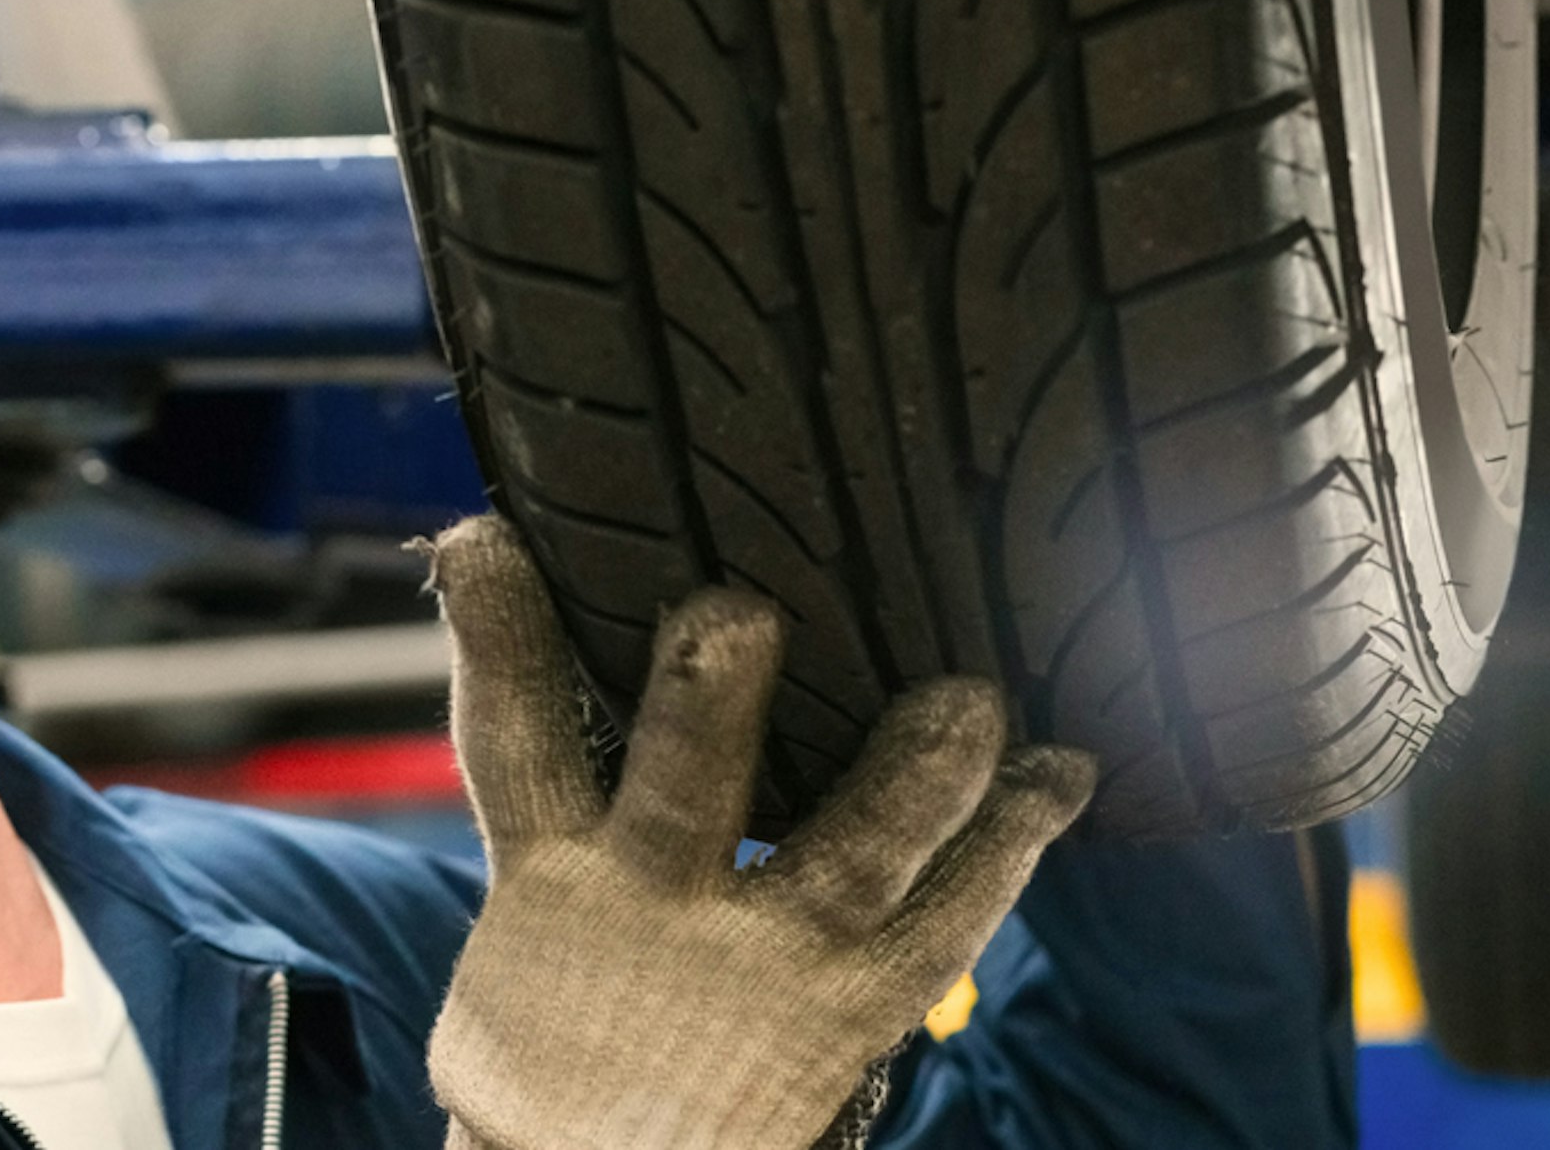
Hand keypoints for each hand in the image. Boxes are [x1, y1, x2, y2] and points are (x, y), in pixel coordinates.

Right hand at [426, 515, 1094, 1149]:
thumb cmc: (563, 1009)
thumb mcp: (524, 900)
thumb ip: (554, 773)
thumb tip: (526, 582)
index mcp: (551, 871)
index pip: (511, 734)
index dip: (498, 635)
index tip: (486, 538)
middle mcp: (655, 904)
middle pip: (682, 784)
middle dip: (707, 699)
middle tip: (735, 615)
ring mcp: (764, 957)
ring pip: (849, 852)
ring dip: (913, 772)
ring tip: (968, 701)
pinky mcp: (853, 1006)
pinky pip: (943, 924)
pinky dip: (1009, 848)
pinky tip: (1063, 773)